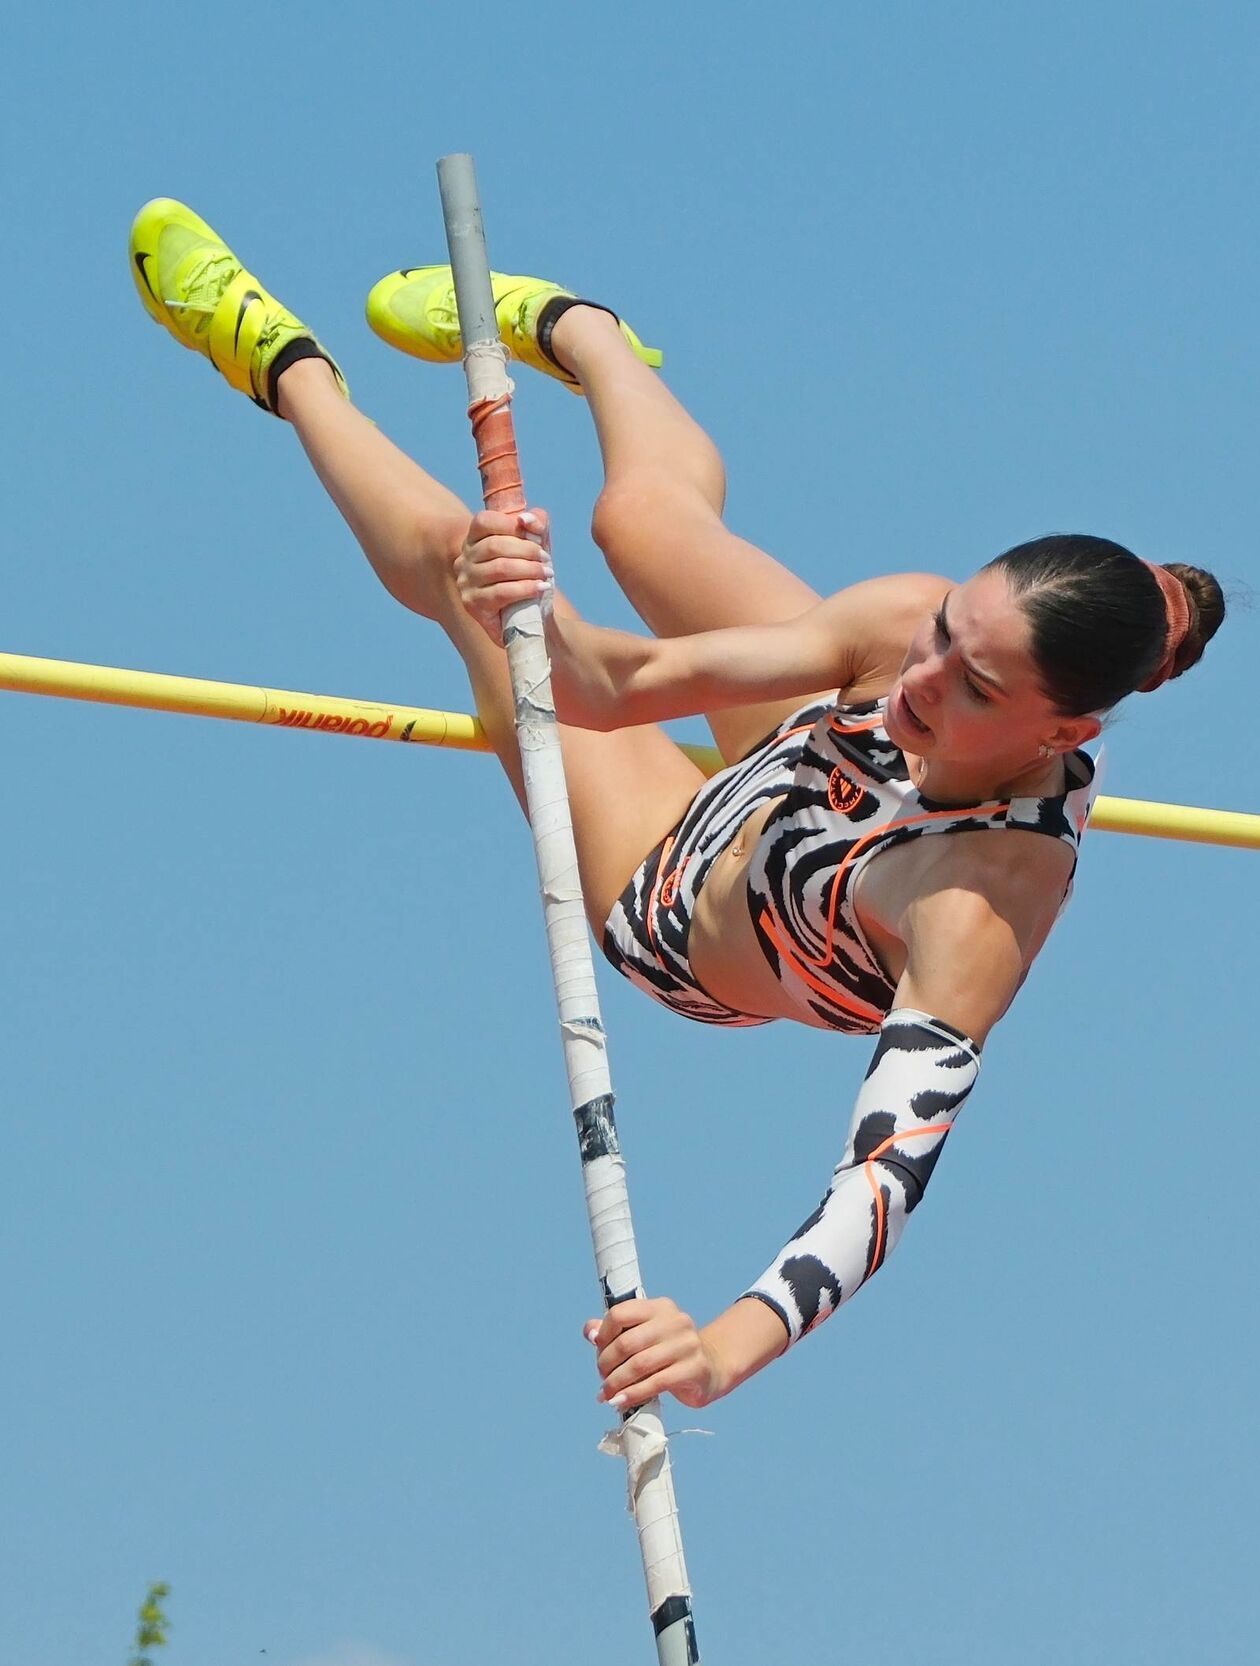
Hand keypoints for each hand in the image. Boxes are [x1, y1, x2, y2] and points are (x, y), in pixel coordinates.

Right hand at [454, 508, 551, 644]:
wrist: (528, 614)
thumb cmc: (528, 573)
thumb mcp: (536, 544)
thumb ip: (536, 523)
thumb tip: (526, 518)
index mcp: (474, 539)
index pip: (484, 521)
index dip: (510, 524)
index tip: (534, 535)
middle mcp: (464, 559)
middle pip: (495, 546)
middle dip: (527, 550)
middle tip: (546, 559)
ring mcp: (466, 582)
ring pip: (500, 568)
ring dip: (529, 569)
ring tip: (547, 574)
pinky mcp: (473, 604)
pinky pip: (501, 593)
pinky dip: (525, 588)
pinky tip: (540, 588)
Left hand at [583, 1297, 724, 1410]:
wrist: (711, 1368)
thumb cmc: (669, 1353)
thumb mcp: (646, 1336)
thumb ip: (617, 1331)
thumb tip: (589, 1332)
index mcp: (660, 1307)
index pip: (621, 1313)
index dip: (604, 1335)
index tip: (599, 1352)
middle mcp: (675, 1321)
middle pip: (627, 1342)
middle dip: (607, 1364)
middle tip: (603, 1379)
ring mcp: (687, 1344)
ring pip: (639, 1365)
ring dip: (617, 1383)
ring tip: (607, 1394)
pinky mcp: (694, 1369)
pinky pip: (655, 1383)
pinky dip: (633, 1394)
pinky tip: (621, 1401)